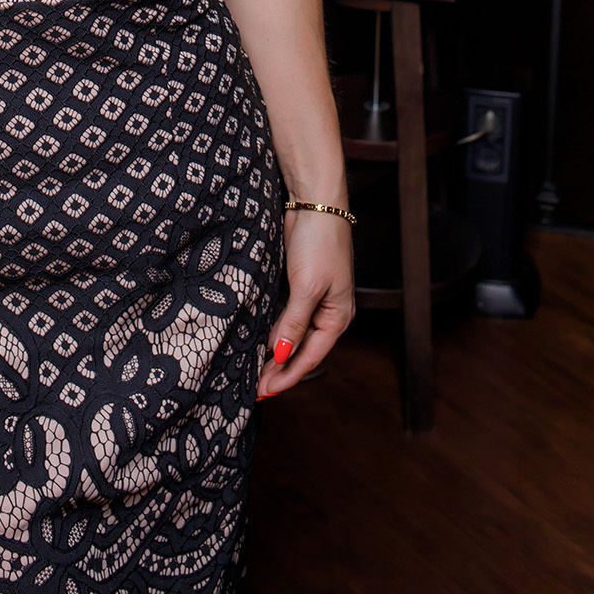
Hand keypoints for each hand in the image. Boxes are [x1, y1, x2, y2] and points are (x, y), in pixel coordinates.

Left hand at [257, 208, 355, 397]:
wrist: (317, 203)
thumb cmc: (320, 242)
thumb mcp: (307, 286)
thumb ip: (294, 323)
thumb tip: (282, 355)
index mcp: (338, 317)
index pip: (310, 357)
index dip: (288, 376)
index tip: (265, 391)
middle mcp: (329, 313)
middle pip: (304, 351)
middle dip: (281, 370)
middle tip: (255, 388)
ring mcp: (316, 299)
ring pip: (296, 336)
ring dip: (278, 354)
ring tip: (256, 371)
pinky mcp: (302, 286)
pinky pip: (289, 318)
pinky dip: (277, 333)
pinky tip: (263, 341)